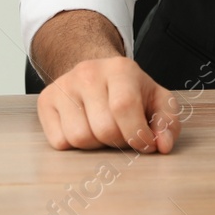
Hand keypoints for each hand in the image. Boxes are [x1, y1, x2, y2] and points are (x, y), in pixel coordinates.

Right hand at [37, 55, 181, 153]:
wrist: (95, 73)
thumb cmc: (129, 91)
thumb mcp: (157, 100)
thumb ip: (168, 122)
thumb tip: (164, 145)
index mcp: (120, 69)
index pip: (124, 107)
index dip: (137, 134)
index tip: (145, 144)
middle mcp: (88, 73)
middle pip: (103, 128)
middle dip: (118, 142)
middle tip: (122, 134)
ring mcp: (63, 86)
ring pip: (79, 137)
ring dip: (96, 144)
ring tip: (102, 130)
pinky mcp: (46, 101)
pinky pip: (59, 141)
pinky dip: (74, 145)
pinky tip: (84, 128)